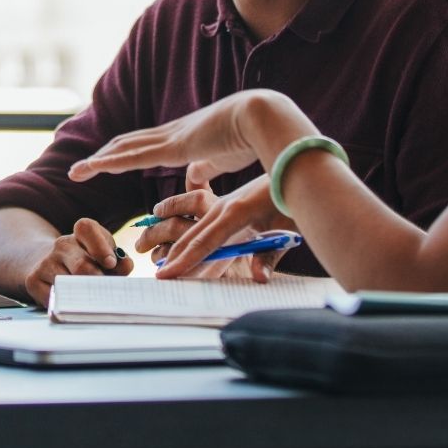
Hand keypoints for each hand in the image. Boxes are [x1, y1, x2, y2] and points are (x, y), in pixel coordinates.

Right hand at [20, 217, 129, 305]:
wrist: (45, 263)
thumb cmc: (84, 261)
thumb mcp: (103, 255)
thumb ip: (119, 261)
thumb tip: (126, 265)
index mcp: (81, 233)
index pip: (86, 229)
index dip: (100, 246)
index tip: (111, 263)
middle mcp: (62, 244)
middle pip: (81, 265)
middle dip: (96, 282)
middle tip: (105, 292)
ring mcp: (46, 262)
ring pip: (67, 284)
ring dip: (83, 296)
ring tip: (91, 301)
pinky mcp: (33, 280)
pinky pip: (54, 299)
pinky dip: (66, 305)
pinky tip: (73, 304)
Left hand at [69, 89, 300, 185]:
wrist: (264, 118)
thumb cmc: (251, 138)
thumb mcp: (222, 158)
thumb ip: (206, 167)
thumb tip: (193, 178)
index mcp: (184, 137)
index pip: (146, 144)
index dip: (124, 153)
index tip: (106, 162)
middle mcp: (171, 134)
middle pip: (128, 143)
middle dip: (104, 156)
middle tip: (81, 168)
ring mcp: (170, 138)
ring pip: (124, 148)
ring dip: (99, 160)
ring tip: (76, 171)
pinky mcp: (173, 147)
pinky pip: (134, 156)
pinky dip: (110, 162)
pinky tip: (94, 167)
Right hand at [136, 172, 289, 281]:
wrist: (296, 168)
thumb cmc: (292, 201)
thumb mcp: (287, 229)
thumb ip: (270, 256)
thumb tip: (258, 278)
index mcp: (236, 213)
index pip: (205, 243)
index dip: (184, 261)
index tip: (165, 275)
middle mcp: (224, 206)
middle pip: (192, 235)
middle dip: (172, 255)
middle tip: (155, 275)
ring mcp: (224, 202)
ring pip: (193, 225)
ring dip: (173, 240)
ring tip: (152, 252)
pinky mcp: (228, 202)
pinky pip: (200, 217)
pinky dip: (186, 229)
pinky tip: (173, 231)